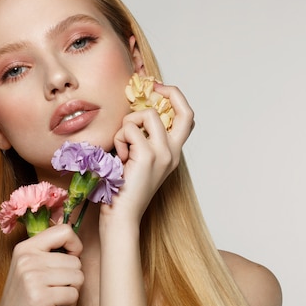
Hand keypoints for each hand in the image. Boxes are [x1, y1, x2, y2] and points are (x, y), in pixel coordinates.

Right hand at [0, 224, 83, 305]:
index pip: (64, 231)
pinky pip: (73, 295)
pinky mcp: (40, 297)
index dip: (75, 246)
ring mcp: (32, 277)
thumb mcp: (28, 270)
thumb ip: (47, 254)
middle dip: (72, 279)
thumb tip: (76, 241)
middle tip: (54, 291)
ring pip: (78, 277)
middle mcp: (27, 259)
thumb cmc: (22, 303)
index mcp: (25, 248)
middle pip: (75, 260)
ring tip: (53, 300)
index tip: (68, 261)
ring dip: (71, 293)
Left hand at [105, 82, 193, 223]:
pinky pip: (129, 130)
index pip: (187, 117)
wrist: (122, 216)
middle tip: (149, 91)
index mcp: (172, 152)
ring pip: (146, 115)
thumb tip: (133, 112)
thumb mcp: (135, 159)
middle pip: (182, 110)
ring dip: (127, 125)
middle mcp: (173, 152)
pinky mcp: (147, 156)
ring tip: (122, 148)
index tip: (157, 88)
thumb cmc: (122, 189)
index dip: (175, 97)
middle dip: (166, 93)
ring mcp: (163, 154)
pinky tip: (119, 158)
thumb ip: (140, 138)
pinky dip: (119, 139)